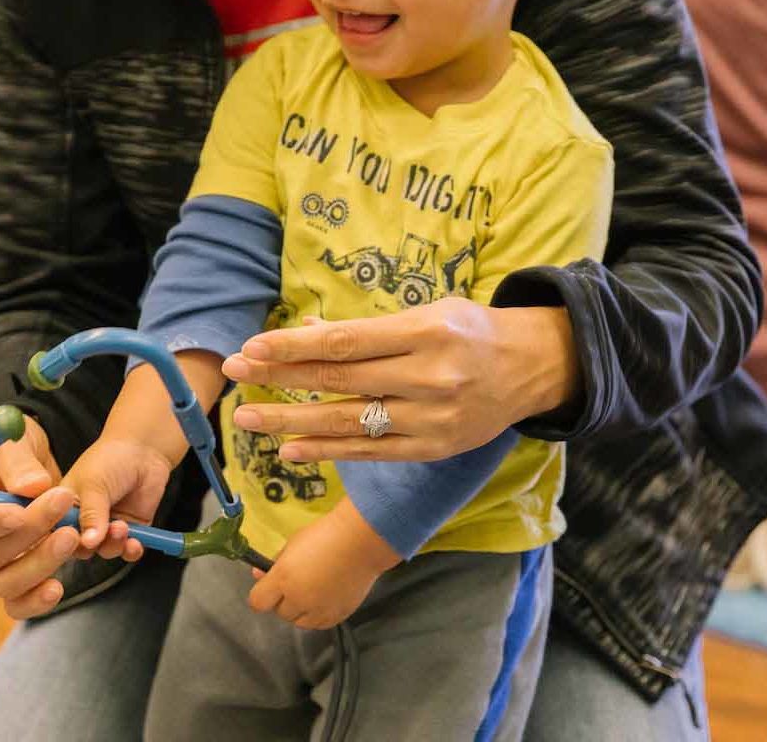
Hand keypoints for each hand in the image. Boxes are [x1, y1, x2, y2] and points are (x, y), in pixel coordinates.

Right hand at [0, 415, 80, 619]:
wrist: (19, 459)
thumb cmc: (6, 443)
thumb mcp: (10, 439)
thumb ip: (18, 461)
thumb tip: (34, 487)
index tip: (19, 513)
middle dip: (29, 531)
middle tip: (64, 501)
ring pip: (3, 580)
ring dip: (39, 563)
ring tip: (72, 536)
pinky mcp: (4, 570)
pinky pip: (14, 597)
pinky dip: (34, 600)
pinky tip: (57, 588)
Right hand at [61, 437, 173, 562]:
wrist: (143, 449)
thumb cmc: (110, 459)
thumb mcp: (94, 483)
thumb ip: (91, 513)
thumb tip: (88, 543)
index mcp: (63, 509)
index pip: (54, 535)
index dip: (59, 543)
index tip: (69, 542)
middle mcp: (83, 522)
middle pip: (80, 549)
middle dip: (91, 546)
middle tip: (101, 534)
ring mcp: (107, 527)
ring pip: (105, 550)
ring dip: (113, 544)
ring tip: (121, 527)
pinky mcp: (130, 530)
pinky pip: (128, 550)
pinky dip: (131, 550)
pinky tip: (134, 543)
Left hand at [223, 298, 580, 462]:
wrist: (531, 367)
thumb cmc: (469, 330)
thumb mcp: (424, 312)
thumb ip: (366, 328)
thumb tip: (307, 331)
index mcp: (424, 332)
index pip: (345, 342)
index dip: (294, 347)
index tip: (252, 347)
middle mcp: (428, 376)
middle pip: (339, 380)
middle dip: (280, 377)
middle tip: (235, 372)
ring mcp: (431, 418)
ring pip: (347, 422)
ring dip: (290, 422)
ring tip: (246, 419)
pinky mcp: (433, 449)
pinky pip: (370, 453)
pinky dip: (327, 451)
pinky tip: (291, 448)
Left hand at [248, 500, 398, 629]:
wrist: (361, 541)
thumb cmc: (325, 534)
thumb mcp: (294, 542)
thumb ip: (276, 561)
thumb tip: (259, 574)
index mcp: (284, 578)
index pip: (258, 602)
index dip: (261, 595)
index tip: (268, 587)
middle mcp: (298, 599)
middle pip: (280, 612)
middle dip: (284, 599)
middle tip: (296, 582)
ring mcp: (318, 611)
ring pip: (299, 622)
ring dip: (301, 609)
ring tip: (313, 589)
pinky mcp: (336, 617)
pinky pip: (319, 624)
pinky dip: (318, 614)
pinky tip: (326, 597)